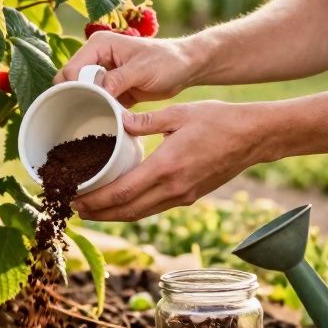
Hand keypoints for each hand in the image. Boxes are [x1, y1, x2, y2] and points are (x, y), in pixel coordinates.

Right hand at [55, 33, 200, 106]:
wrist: (186, 68)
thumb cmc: (167, 61)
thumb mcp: (142, 69)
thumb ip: (118, 79)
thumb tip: (98, 92)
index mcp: (99, 45)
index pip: (72, 69)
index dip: (74, 87)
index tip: (87, 104)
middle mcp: (96, 57)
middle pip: (72, 81)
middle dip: (77, 98)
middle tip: (90, 114)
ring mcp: (103, 74)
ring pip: (83, 93)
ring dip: (88, 105)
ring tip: (98, 119)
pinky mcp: (112, 89)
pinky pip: (98, 101)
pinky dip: (100, 110)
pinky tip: (106, 121)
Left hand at [73, 100, 274, 221]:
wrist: (253, 137)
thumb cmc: (218, 120)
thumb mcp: (178, 113)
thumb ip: (145, 120)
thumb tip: (118, 120)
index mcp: (165, 168)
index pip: (122, 193)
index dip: (95, 200)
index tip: (75, 199)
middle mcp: (172, 189)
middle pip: (126, 211)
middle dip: (98, 213)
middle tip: (74, 208)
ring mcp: (182, 196)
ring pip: (140, 213)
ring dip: (113, 215)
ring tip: (92, 209)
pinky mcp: (189, 197)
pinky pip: (153, 208)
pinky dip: (133, 209)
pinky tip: (121, 202)